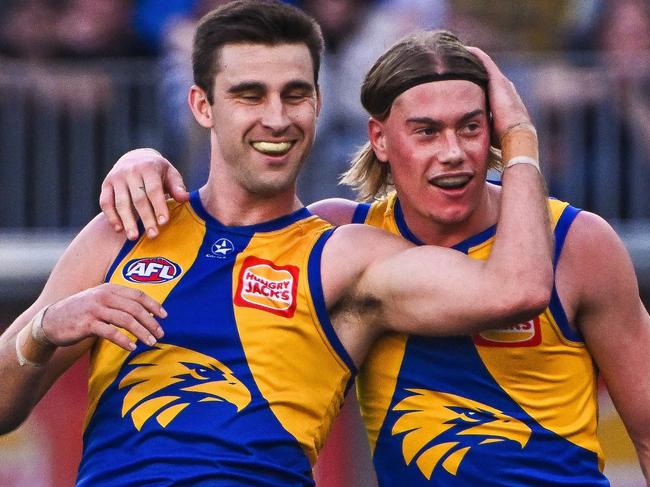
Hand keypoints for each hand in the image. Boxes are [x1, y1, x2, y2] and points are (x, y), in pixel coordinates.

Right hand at [42, 283, 166, 350]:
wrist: (50, 322)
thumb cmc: (81, 312)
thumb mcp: (100, 301)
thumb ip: (120, 302)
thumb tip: (146, 312)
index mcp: (109, 288)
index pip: (138, 295)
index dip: (153, 305)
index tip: (165, 316)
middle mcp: (103, 296)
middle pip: (135, 308)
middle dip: (151, 322)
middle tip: (161, 333)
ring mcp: (94, 309)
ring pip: (126, 320)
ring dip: (141, 332)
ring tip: (151, 342)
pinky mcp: (87, 324)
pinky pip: (111, 332)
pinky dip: (124, 340)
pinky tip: (132, 347)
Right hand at [99, 148, 189, 239]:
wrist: (136, 158)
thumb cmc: (158, 172)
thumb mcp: (170, 174)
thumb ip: (177, 187)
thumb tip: (185, 198)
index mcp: (149, 167)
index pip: (154, 190)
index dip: (159, 206)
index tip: (164, 223)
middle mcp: (130, 171)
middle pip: (138, 198)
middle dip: (146, 218)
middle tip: (152, 235)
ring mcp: (116, 178)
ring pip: (121, 202)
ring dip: (127, 221)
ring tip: (133, 237)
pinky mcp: (106, 184)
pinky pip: (105, 202)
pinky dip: (111, 216)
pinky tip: (119, 229)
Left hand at [467, 47, 533, 141]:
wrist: (516, 134)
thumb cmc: (502, 139)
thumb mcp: (490, 132)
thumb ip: (482, 128)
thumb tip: (469, 135)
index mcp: (503, 102)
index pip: (488, 88)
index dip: (476, 84)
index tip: (463, 81)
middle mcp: (505, 89)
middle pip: (487, 75)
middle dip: (474, 70)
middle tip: (459, 63)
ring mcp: (502, 83)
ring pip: (485, 66)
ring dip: (474, 60)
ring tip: (460, 53)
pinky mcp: (497, 80)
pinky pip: (484, 61)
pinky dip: (476, 55)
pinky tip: (464, 49)